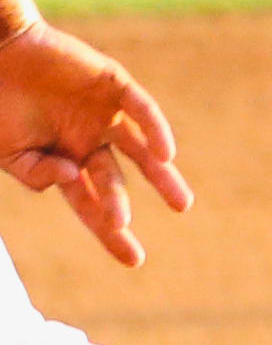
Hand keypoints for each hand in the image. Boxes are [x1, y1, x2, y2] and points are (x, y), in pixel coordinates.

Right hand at [0, 21, 189, 267]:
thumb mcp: (6, 150)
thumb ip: (34, 172)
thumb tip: (70, 180)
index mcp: (65, 159)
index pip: (90, 201)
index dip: (109, 230)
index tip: (132, 259)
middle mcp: (89, 140)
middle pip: (114, 182)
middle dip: (120, 211)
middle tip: (134, 246)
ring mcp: (103, 114)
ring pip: (141, 149)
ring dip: (160, 174)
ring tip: (180, 205)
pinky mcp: (113, 85)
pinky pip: (141, 109)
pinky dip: (154, 129)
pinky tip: (166, 154)